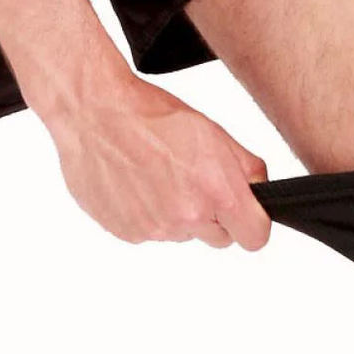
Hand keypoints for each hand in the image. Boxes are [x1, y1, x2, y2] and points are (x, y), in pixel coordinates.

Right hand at [44, 67, 270, 249]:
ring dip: (176, 212)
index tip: (244, 214)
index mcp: (216, 193)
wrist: (95, 115)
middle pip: (218, 238)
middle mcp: (187, 217)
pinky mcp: (129, 233)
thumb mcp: (213, 132)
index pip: (254, 238)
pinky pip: (151, 232)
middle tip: (192, 180)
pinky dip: (148, 214)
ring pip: (182, 233)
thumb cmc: (151, 117)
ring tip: (158, 175)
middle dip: (213, 216)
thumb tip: (258, 190)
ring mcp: (156, 229)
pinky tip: (138, 184)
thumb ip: (246, 168)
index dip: (252, 224)